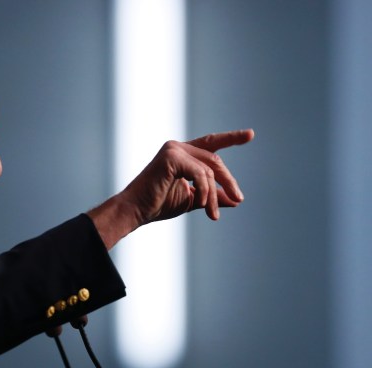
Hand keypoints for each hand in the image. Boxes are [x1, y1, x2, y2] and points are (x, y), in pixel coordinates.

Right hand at [123, 129, 253, 224]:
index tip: (250, 135)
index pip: (211, 143)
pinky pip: (200, 173)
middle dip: (228, 181)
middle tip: (239, 199)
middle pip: (214, 160)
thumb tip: (235, 199)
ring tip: (212, 214)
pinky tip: (202, 204)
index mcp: (181, 154)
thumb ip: (212, 196)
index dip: (231, 138)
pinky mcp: (171, 157)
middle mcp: (177, 147)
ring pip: (209, 169)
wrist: (136, 211)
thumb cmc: (158, 205)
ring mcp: (173, 150)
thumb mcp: (193, 200)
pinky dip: (205, 190)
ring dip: (214, 194)